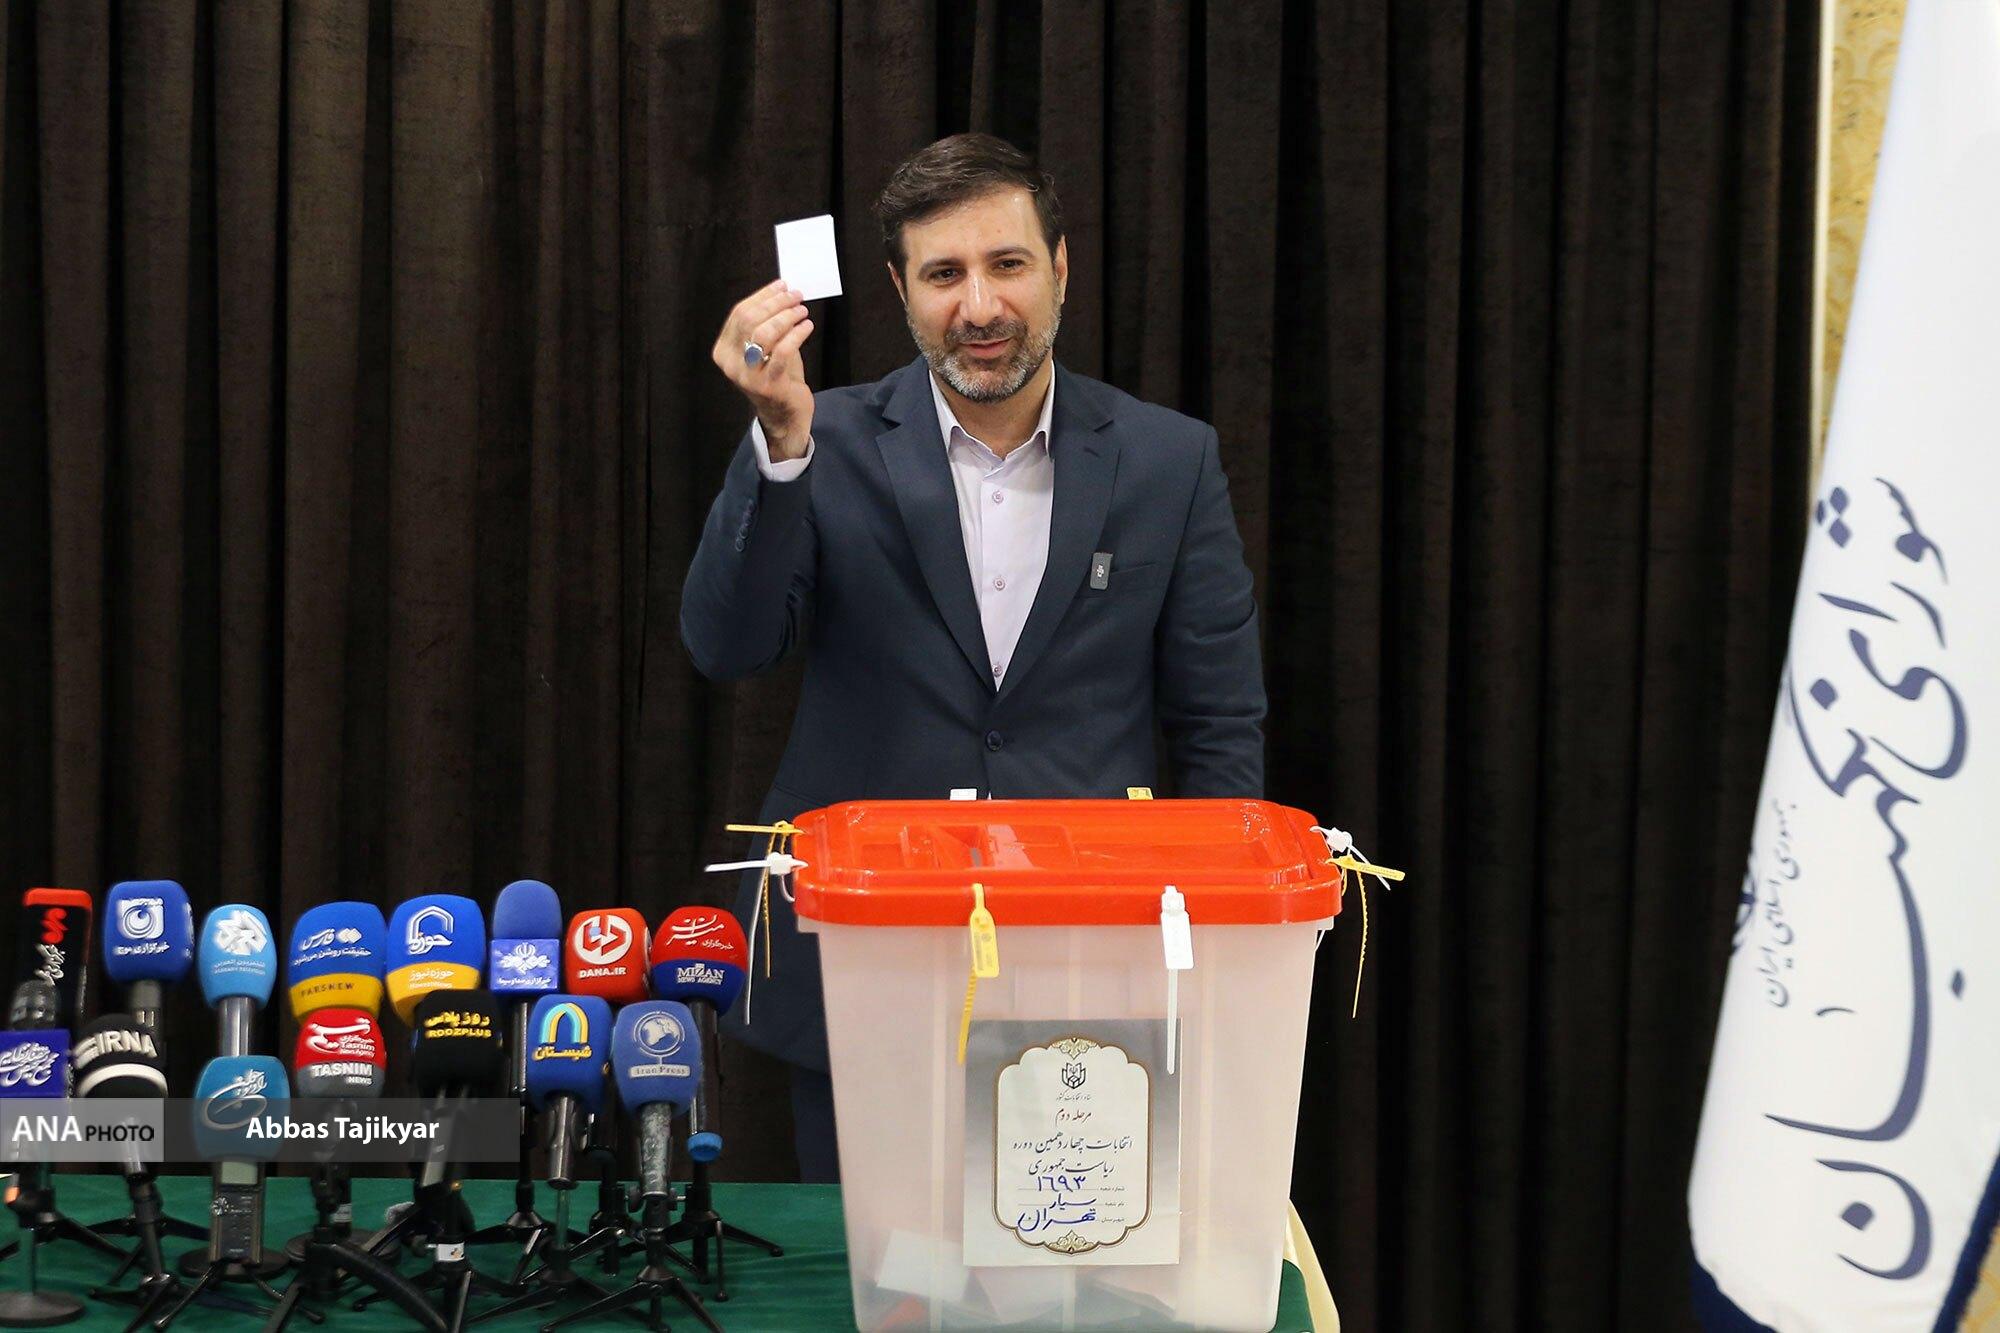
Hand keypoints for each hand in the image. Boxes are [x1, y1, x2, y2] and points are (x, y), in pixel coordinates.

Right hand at [712, 280, 815, 460]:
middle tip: (796, 296)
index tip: (783, 285)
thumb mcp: (765, 346)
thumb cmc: (777, 375)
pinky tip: (807, 326)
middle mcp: (730, 364)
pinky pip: (783, 351)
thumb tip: (782, 290)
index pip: (739, 313)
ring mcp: (747, 376)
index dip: (762, 296)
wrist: (785, 414)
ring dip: (786, 316)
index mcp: (723, 351)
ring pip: (764, 333)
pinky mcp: (767, 385)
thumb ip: (766, 322)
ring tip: (802, 311)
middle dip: (776, 303)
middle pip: (750, 320)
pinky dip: (797, 334)